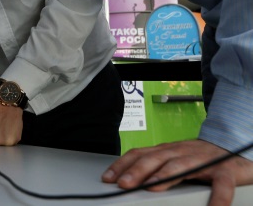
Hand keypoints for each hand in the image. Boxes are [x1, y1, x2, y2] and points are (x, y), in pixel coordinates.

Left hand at [102, 139, 252, 205]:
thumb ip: (157, 168)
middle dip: (137, 170)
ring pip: (181, 166)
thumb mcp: (175, 160)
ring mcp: (203, 160)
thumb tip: (132, 180)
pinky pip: (222, 184)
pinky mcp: (226, 170)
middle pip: (156, 158)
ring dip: (164, 176)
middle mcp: (182, 152)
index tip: (108, 177)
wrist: (235, 147)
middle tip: (123, 183)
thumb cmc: (201, 158)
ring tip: (151, 187)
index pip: (140, 154)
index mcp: (168, 151)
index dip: (122, 164)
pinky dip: (218, 196)